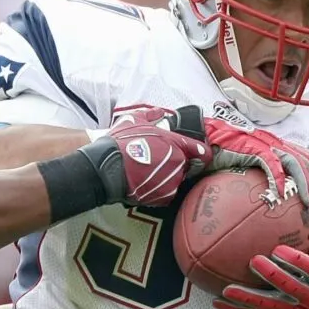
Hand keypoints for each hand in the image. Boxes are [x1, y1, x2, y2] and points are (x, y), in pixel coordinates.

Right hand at [78, 106, 209, 206]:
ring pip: (176, 179)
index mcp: (176, 144)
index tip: (200, 155)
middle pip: (186, 165)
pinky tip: (146, 184)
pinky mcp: (163, 197)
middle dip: (176, 163)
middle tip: (158, 161)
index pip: (201, 151)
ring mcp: (172, 181)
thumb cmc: (121, 144)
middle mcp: (178, 163)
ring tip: (149, 173)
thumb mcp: (134, 120)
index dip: (202, 153)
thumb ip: (150, 115)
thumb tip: (158, 112)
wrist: (107, 168)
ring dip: (167, 177)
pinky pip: (167, 193)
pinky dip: (160, 190)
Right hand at [201, 117, 308, 210]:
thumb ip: (252, 181)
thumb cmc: (215, 155)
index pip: (303, 158)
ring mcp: (263, 143)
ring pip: (295, 162)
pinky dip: (278, 179)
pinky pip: (271, 164)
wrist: (198, 139)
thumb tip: (258, 207)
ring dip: (305, 184)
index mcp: (272, 145)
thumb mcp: (238, 169)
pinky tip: (280, 195)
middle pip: (306, 160)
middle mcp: (272, 142)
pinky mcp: (252, 147)